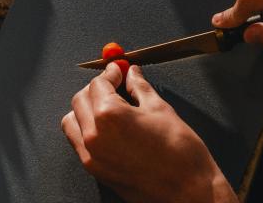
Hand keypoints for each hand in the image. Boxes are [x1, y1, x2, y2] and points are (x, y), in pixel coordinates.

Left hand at [61, 64, 235, 202]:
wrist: (190, 191)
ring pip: (73, 121)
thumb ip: (139, 87)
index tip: (117, 70)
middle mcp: (94, 135)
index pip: (98, 84)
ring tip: (106, 106)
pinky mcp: (95, 171)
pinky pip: (78, 143)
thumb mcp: (160, 109)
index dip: (109, 73)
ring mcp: (92, 155)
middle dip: (96, 89)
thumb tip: (131, 74)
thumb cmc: (180, 153)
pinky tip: (104, 127)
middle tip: (114, 84)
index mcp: (109, 116)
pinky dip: (85, 130)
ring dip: (85, 109)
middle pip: (81, 99)